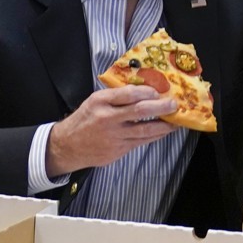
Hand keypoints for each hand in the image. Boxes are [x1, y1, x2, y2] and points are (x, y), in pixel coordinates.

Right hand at [46, 85, 179, 176]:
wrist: (67, 146)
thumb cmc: (85, 119)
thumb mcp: (95, 101)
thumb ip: (116, 96)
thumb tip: (145, 92)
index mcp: (100, 102)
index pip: (127, 94)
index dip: (146, 92)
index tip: (158, 92)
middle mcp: (107, 119)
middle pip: (139, 112)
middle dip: (161, 107)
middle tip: (174, 104)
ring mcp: (113, 137)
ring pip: (144, 131)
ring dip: (164, 126)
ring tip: (175, 121)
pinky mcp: (118, 151)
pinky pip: (141, 142)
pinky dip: (154, 136)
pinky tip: (163, 131)